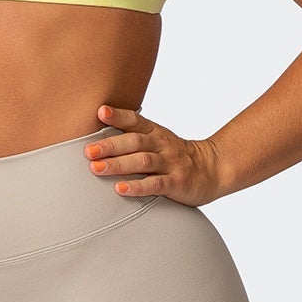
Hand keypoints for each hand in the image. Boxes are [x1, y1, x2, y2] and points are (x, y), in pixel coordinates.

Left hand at [84, 105, 224, 206]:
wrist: (213, 169)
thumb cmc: (175, 156)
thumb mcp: (158, 140)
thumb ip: (134, 137)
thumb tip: (98, 135)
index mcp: (156, 133)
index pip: (136, 121)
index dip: (118, 116)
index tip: (100, 112)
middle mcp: (163, 145)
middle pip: (135, 142)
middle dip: (110, 146)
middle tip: (89, 151)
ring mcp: (170, 164)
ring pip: (143, 162)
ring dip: (118, 165)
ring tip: (96, 168)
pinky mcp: (176, 183)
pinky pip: (155, 184)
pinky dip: (137, 187)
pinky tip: (120, 188)